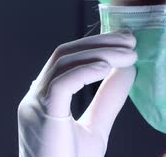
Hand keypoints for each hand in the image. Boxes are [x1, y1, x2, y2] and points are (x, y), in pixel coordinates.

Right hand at [18, 30, 137, 156]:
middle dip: (100, 41)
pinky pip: (62, 83)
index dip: (97, 43)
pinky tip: (108, 68)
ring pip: (64, 62)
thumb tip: (128, 69)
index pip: (69, 57)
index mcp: (46, 96)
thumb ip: (109, 98)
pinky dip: (86, 71)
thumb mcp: (96, 126)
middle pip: (65, 53)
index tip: (126, 39)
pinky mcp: (42, 115)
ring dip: (100, 53)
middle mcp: (36, 95)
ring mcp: (35, 104)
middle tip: (130, 39)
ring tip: (129, 54)